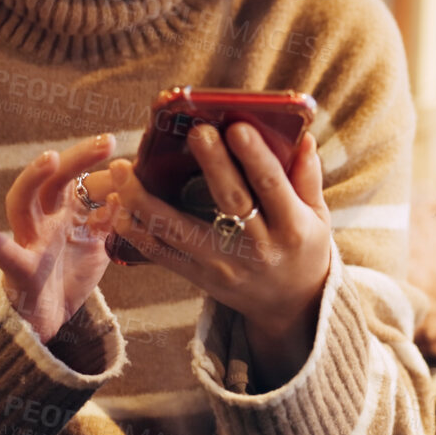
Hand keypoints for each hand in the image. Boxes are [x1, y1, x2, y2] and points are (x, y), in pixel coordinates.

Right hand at [0, 134, 116, 341]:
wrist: (43, 321)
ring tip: (50, 159)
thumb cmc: (65, 276)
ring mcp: (29, 241)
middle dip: (77, 158)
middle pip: (52, 180)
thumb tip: (125, 192)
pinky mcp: (20, 270)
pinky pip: (5, 254)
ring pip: (21, 202)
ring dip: (33, 178)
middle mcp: (43, 219)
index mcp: (61, 211)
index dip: (92, 159)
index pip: (75, 177)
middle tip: (106, 142)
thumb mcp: (96, 244)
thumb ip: (108, 218)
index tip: (114, 142)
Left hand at [101, 124, 332, 386]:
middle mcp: (258, 248)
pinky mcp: (199, 278)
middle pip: (231, 203)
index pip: (272, 187)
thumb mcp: (317, 216)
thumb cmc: (302, 248)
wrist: (290, 307)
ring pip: (181, 231)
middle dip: (212, 166)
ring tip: (122, 170)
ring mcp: (224, 266)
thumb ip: (307, 177)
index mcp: (292, 227)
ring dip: (147, 201)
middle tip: (194, 132)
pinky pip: (163, 254)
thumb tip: (303, 136)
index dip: (254, 158)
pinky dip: (137, 231)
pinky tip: (117, 206)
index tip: (236, 127)